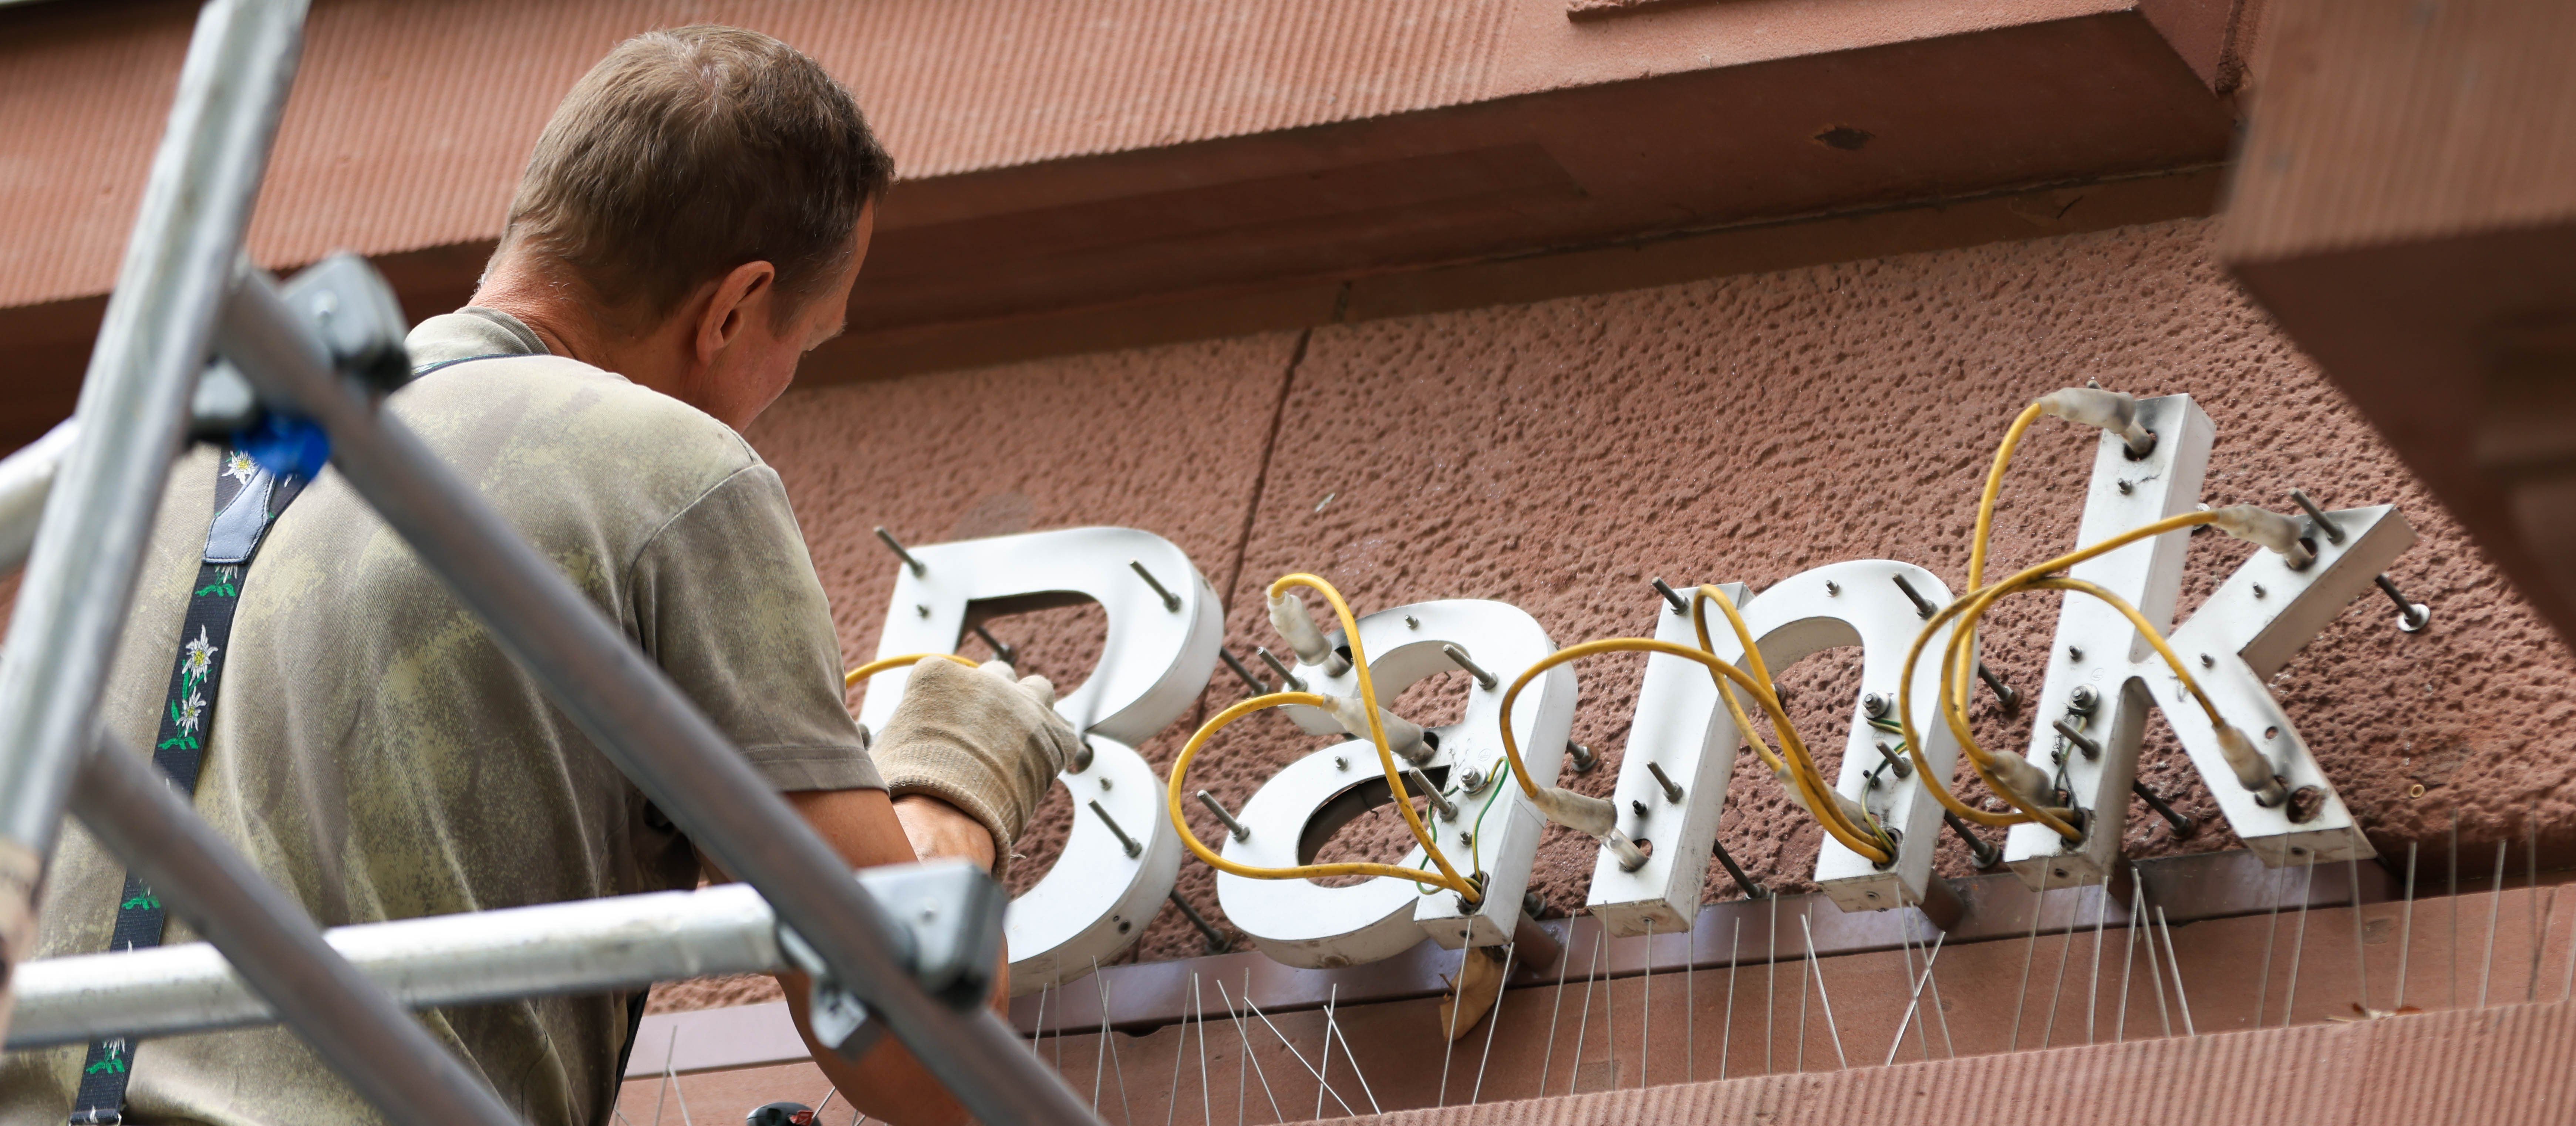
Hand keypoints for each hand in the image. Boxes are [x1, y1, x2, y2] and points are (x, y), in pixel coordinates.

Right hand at [868, 656, 1081, 856]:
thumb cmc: (907, 787)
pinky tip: (1039, 765)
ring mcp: (1023, 705)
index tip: (944, 726)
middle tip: (985, 730)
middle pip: (997, 675)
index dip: (946, 704)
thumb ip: (905, 726)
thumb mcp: (889, 743)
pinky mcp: (1052, 736)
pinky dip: (1053, 746)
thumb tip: (903, 734)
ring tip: (1019, 738)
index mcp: (939, 674)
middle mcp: (985, 680)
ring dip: (1030, 707)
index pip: (947, 674)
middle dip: (992, 697)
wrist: (942, 816)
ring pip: (1038, 689)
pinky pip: (1063, 733)